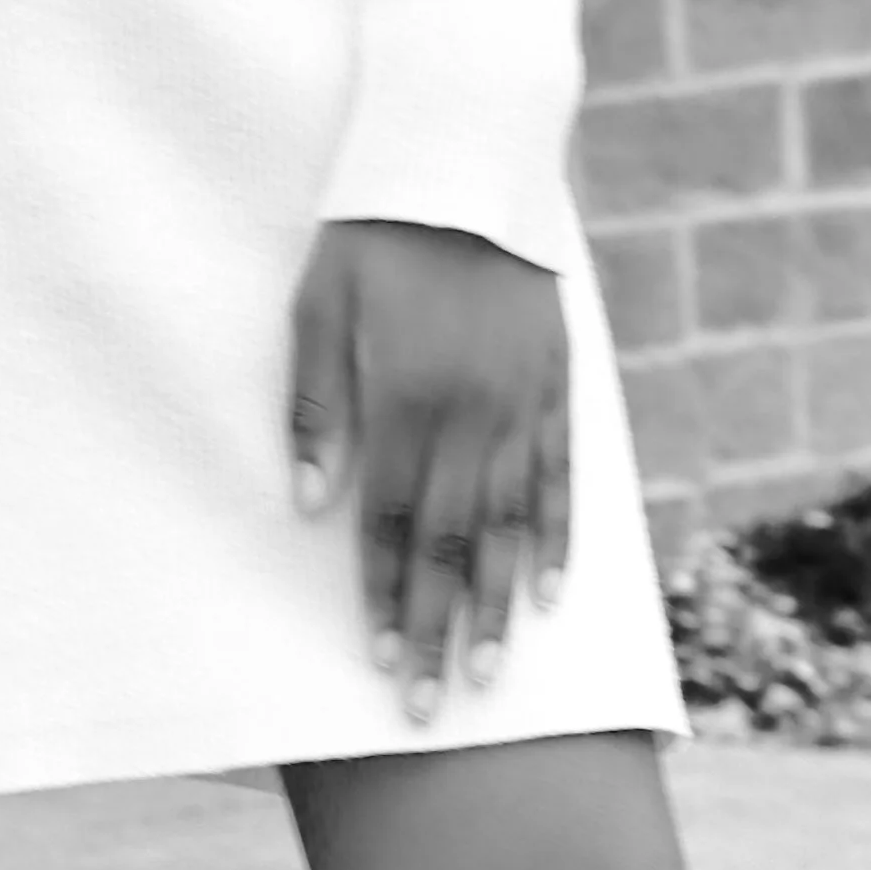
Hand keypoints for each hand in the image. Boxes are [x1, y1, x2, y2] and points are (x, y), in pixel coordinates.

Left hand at [288, 217, 570, 723]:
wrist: (464, 161)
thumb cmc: (372, 234)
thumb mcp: (316, 307)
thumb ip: (313, 407)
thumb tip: (310, 505)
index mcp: (402, 398)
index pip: (391, 523)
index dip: (383, 598)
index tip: (380, 665)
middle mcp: (469, 413)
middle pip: (452, 544)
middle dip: (439, 631)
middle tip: (434, 708)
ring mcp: (521, 403)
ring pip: (511, 524)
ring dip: (499, 606)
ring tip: (493, 676)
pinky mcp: (556, 384)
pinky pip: (561, 477)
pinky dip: (557, 538)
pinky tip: (552, 594)